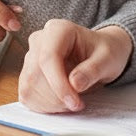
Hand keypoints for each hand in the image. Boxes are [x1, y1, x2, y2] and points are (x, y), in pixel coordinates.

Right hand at [19, 20, 133, 113]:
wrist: (98, 54)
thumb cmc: (103, 52)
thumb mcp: (108, 59)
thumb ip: (92, 70)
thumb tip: (75, 84)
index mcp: (58, 30)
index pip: (48, 57)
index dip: (59, 84)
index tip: (75, 102)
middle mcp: (39, 40)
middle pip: (35, 74)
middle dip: (57, 97)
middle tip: (78, 104)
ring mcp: (30, 57)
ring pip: (29, 86)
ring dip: (51, 103)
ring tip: (72, 101)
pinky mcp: (28, 74)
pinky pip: (27, 95)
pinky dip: (44, 106)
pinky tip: (61, 103)